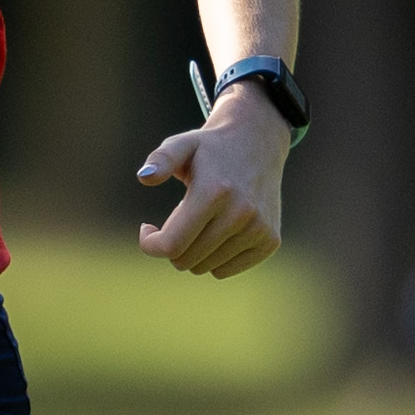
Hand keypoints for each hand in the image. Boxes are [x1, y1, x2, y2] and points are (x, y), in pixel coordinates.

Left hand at [136, 106, 287, 276]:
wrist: (258, 143)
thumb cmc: (210, 149)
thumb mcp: (181, 145)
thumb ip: (161, 159)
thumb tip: (145, 176)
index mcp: (214, 192)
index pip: (171, 245)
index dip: (150, 243)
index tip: (147, 228)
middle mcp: (241, 214)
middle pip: (185, 260)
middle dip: (173, 244)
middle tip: (180, 217)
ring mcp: (259, 229)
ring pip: (204, 268)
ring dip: (194, 249)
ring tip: (204, 219)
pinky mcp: (270, 241)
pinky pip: (225, 270)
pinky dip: (214, 257)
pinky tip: (219, 231)